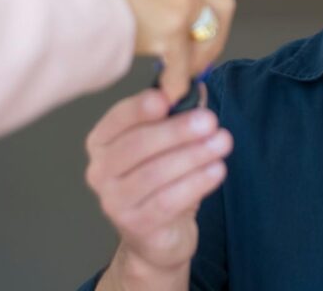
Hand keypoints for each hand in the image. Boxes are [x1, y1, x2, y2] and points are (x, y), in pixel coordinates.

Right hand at [79, 0, 235, 100]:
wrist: (53, 0)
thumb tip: (142, 8)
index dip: (201, 11)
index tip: (194, 32)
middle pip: (220, 4)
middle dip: (213, 34)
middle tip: (200, 58)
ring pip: (204, 34)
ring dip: (196, 59)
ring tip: (181, 76)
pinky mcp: (172, 26)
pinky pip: (183, 62)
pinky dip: (178, 81)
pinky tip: (169, 92)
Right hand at [85, 89, 231, 289]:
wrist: (158, 235)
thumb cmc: (162, 182)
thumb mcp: (168, 145)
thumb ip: (179, 114)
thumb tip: (199, 87)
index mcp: (102, 142)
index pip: (118, 119)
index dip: (140, 108)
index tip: (167, 99)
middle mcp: (100, 171)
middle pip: (137, 145)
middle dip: (177, 131)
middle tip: (210, 121)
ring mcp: (114, 201)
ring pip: (154, 173)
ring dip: (193, 155)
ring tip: (222, 143)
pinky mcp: (136, 226)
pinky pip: (167, 201)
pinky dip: (196, 183)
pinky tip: (217, 170)